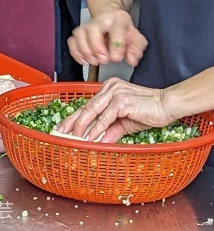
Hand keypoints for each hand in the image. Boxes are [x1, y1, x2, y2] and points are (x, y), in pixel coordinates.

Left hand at [55, 78, 173, 142]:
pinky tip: (91, 137)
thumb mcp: (125, 123)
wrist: (168, 105)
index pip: (88, 105)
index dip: (74, 117)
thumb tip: (99, 141)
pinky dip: (97, 128)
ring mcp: (115, 93)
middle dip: (72, 121)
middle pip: (86, 107)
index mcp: (109, 89)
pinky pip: (105, 117)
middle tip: (61, 132)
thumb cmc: (149, 110)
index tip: (64, 127)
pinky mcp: (121, 100)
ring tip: (75, 137)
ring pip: (92, 111)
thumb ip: (111, 130)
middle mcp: (109, 88)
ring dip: (82, 126)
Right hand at [67, 10, 147, 66]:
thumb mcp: (136, 39)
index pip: (116, 29)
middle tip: (104, 61)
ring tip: (94, 61)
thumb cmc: (123, 31)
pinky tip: (84, 61)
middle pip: (93, 30)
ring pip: (79, 35)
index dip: (115, 46)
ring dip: (85, 51)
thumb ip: (136, 49)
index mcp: (118, 19)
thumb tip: (132, 61)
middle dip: (97, 48)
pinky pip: (71, 41)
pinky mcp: (77, 32)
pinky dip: (76, 53)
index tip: (116, 58)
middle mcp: (100, 20)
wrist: (110, 20)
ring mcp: (87, 25)